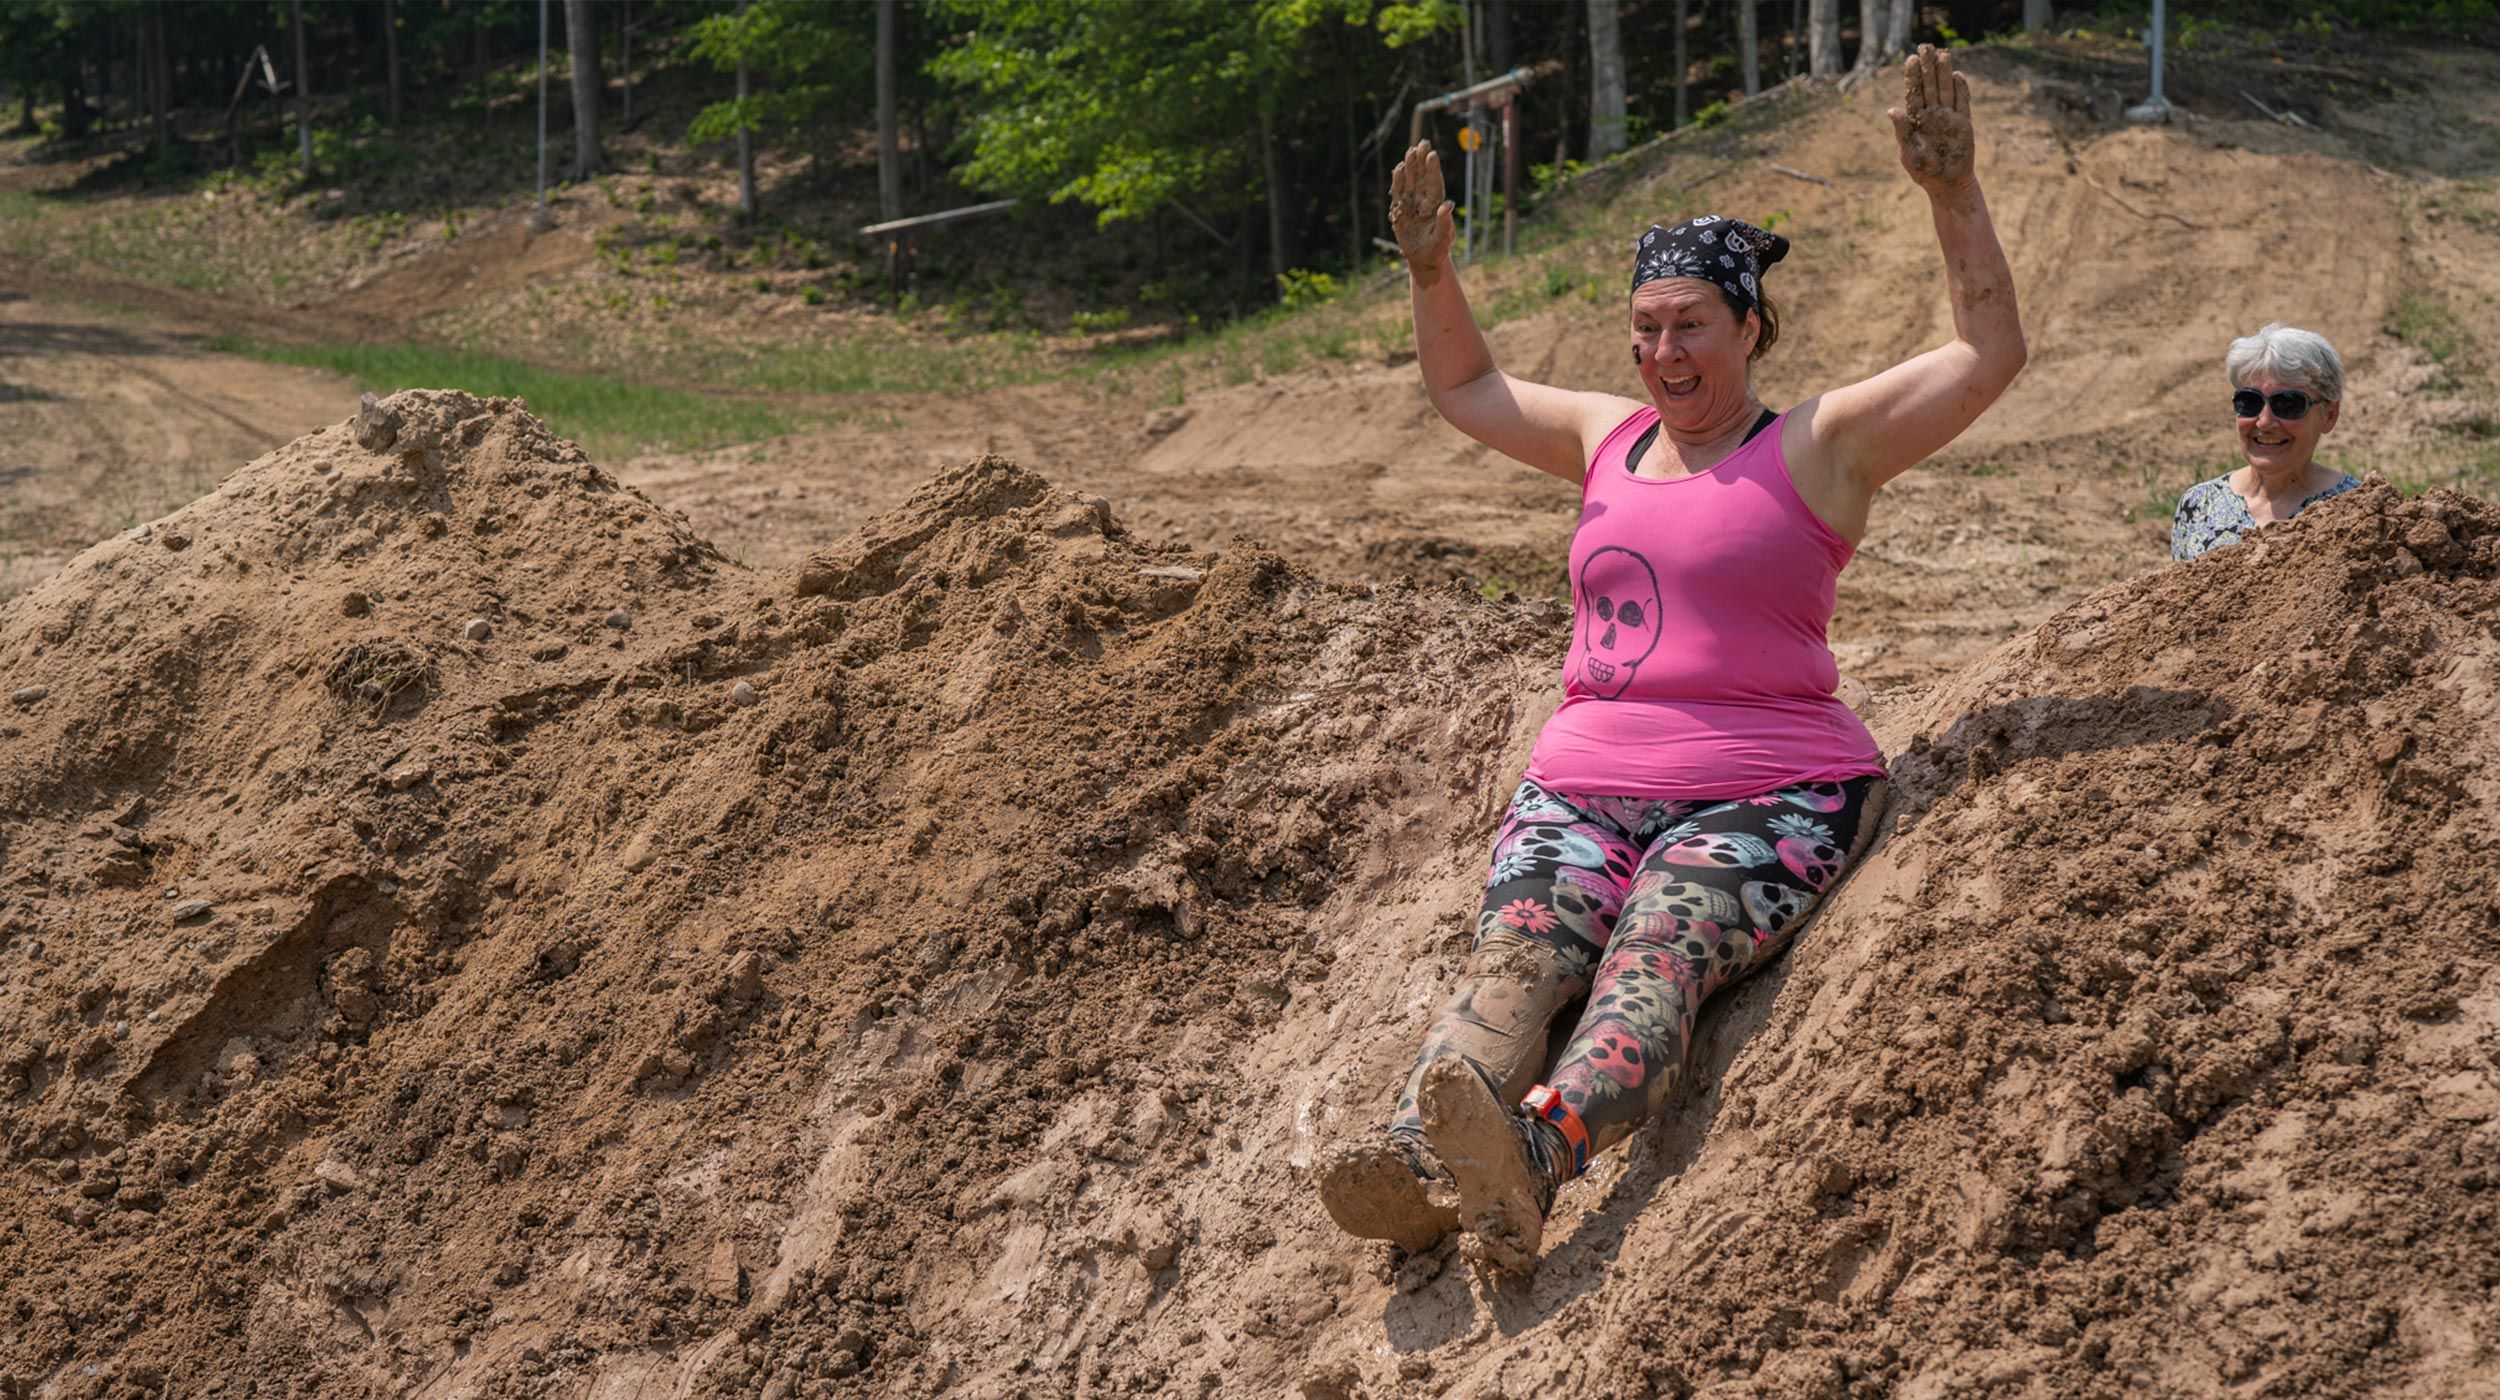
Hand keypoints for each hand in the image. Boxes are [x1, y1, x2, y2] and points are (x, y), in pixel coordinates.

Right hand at [1388, 139, 1455, 276]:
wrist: (1423, 259)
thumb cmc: (1437, 249)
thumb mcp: (1443, 239)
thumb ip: (1445, 223)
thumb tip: (1448, 205)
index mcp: (1436, 206)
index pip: (1434, 184)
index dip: (1433, 170)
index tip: (1432, 154)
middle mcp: (1424, 201)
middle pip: (1422, 177)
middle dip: (1422, 161)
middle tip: (1422, 143)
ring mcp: (1412, 204)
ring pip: (1411, 181)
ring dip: (1410, 166)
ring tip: (1410, 151)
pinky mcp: (1400, 210)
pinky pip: (1398, 192)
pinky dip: (1398, 181)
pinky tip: (1398, 168)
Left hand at [1888, 45, 1976, 199]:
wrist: (1946, 184)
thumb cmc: (1923, 171)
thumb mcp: (1908, 153)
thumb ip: (1902, 131)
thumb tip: (1891, 110)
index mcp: (1916, 120)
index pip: (1914, 93)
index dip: (1913, 76)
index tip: (1910, 59)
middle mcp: (1932, 115)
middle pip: (1930, 86)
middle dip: (1928, 67)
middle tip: (1925, 46)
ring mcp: (1948, 117)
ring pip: (1946, 90)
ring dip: (1944, 73)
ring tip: (1942, 54)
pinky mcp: (1964, 123)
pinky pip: (1963, 103)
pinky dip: (1961, 89)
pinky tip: (1958, 75)